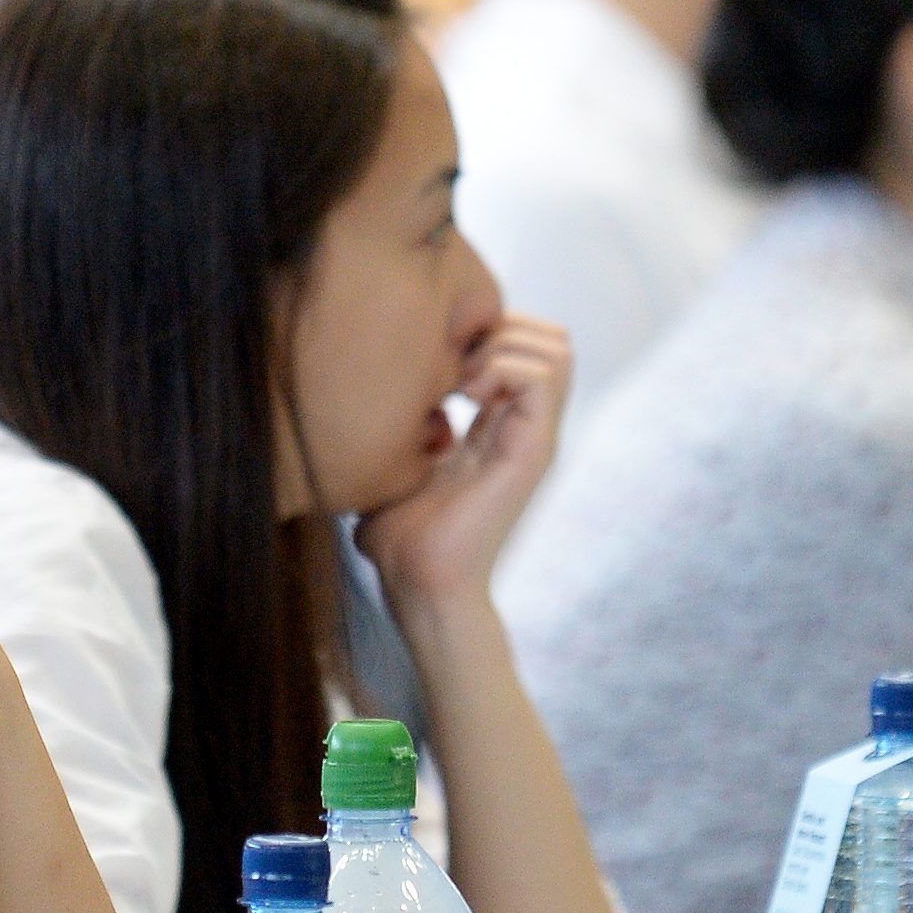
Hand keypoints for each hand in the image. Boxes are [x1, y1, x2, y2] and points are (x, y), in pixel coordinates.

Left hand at [355, 315, 570, 616]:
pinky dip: (502, 368)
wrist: (420, 586)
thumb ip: (395, 439)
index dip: (485, 331)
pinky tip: (465, 396)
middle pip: (551, 338)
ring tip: (463, 380)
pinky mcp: (533, 450)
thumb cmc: (402, 540)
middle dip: (502, 327)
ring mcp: (534, 436)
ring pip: (556, 348)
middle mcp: (525, 426)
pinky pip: (541, 377)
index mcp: (500, 426)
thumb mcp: (396, 469)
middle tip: (456, 362)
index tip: (439, 359)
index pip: (524, 344)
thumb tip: (356, 420)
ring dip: (504, 345)